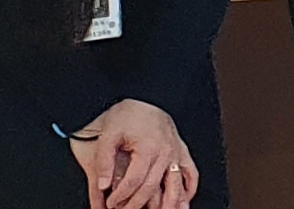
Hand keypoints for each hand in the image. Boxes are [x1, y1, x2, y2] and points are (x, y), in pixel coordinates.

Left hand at [71, 97, 191, 208]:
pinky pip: (190, 172)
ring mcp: (176, 152)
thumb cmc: (128, 112)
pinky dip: (190, 187)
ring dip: (171, 204)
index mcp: (148, 148)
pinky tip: (185, 199)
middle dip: (137, 204)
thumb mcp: (109, 134)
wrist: (146, 95)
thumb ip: (103, 161)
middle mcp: (165, 152)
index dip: (120, 196)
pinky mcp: (181, 150)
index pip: (134, 181)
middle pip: (152, 187)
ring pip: (176, 185)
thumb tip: (103, 185)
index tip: (110, 203)